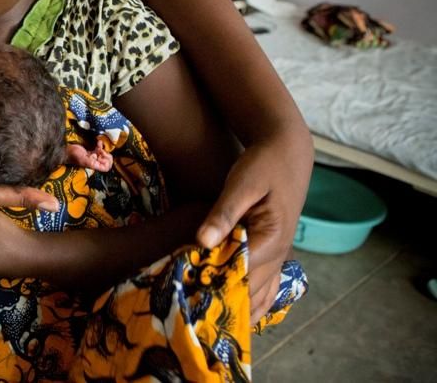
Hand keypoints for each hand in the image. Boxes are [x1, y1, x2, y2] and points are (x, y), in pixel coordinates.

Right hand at [65, 142, 112, 172]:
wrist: (67, 150)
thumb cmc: (73, 155)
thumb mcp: (83, 159)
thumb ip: (91, 162)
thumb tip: (99, 161)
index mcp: (93, 165)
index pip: (106, 168)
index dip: (107, 161)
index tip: (103, 154)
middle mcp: (94, 162)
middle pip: (107, 162)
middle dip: (106, 155)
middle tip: (102, 150)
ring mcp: (93, 157)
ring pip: (104, 155)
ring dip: (103, 149)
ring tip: (99, 145)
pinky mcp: (91, 152)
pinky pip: (99, 150)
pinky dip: (100, 146)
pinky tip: (98, 142)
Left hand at [197, 138, 311, 321]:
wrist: (287, 152)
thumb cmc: (263, 164)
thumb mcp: (241, 184)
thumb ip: (223, 213)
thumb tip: (202, 241)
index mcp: (271, 238)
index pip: (239, 273)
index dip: (212, 285)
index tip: (186, 296)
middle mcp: (278, 254)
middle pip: (249, 291)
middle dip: (221, 303)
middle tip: (190, 316)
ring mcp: (279, 256)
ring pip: (260, 296)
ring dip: (237, 309)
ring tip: (207, 322)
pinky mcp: (274, 252)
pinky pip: (265, 287)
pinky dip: (250, 301)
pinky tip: (230, 310)